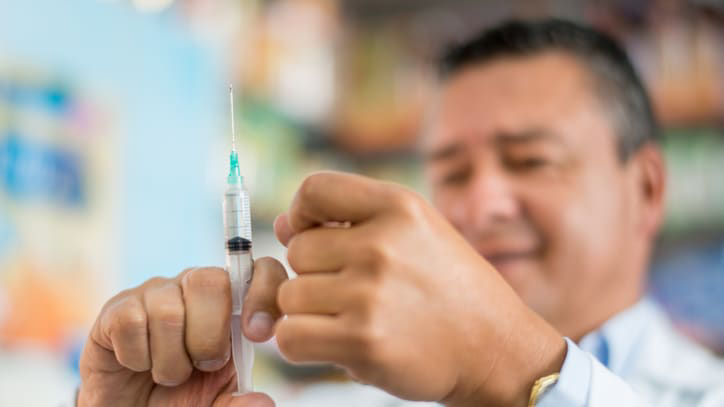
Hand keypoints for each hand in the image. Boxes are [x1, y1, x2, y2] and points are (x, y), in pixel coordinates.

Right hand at [78, 258, 286, 406]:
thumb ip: (240, 403)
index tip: (257, 335)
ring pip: (168, 310)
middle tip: (202, 365)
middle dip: (209, 337)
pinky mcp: (117, 308)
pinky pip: (131, 323)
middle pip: (211, 281)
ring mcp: (155, 293)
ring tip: (168, 373)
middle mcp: (195, 287)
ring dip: (170, 360)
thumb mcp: (216, 403)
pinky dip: (137, 357)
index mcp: (231, 302)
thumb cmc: (180, 396)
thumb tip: (263, 404)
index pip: (261, 270)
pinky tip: (139, 363)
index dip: (264, 293)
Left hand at [271, 172, 565, 406]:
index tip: (316, 236)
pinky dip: (302, 344)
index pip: (313, 189)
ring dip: (310, 313)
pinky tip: (337, 342)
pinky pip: (291, 336)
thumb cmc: (450, 290)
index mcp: (398, 206)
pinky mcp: (363, 340)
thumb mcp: (416, 234)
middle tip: (353, 290)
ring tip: (353, 317)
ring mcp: (370, 293)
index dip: (302, 214)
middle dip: (314, 274)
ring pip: (290, 296)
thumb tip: (283, 225)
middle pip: (297, 251)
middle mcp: (382, 243)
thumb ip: (350, 221)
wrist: (496, 349)